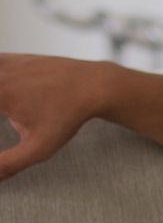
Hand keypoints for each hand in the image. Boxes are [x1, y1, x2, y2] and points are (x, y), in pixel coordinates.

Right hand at [0, 54, 111, 179]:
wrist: (95, 84)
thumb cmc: (68, 116)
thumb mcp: (40, 147)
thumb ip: (8, 164)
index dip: (0, 118)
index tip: (7, 122)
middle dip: (0, 111)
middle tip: (11, 118)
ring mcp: (5, 62)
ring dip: (0, 100)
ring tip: (8, 112)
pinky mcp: (13, 58)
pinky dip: (0, 79)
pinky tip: (9, 101)